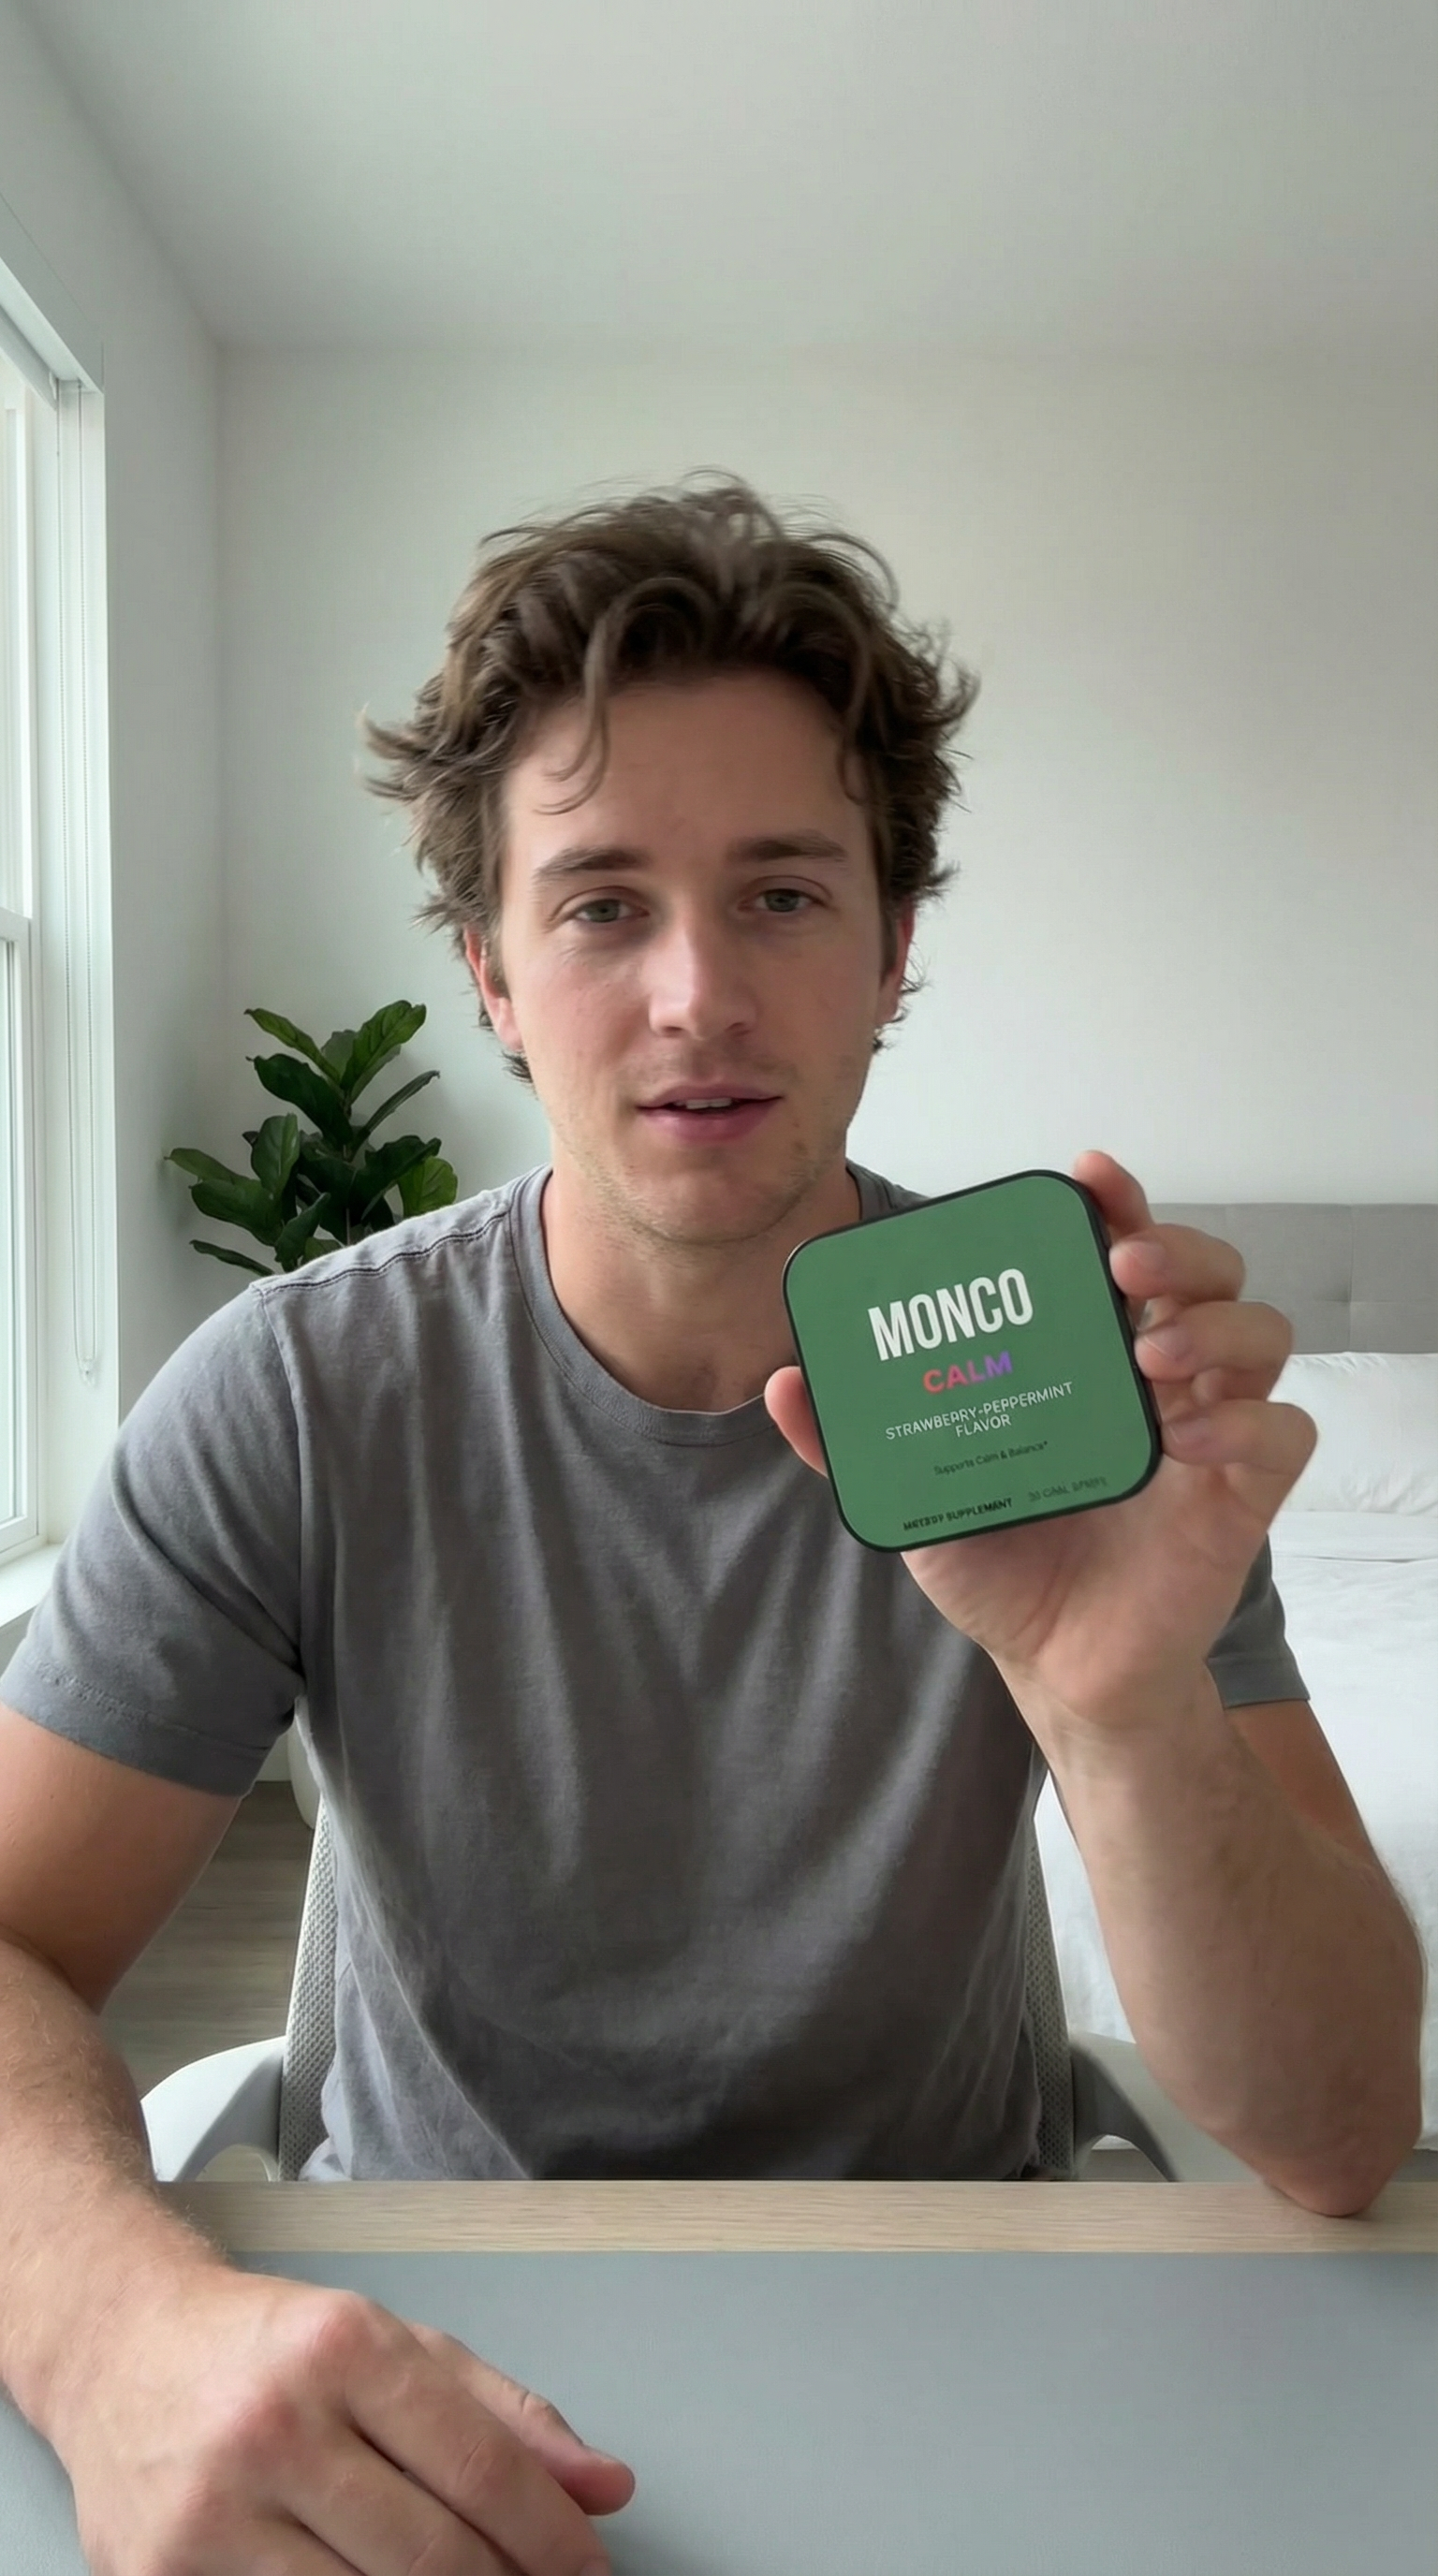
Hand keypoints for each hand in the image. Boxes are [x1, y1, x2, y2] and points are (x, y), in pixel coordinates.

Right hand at [49, 2259, 631, 2574]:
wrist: (118, 2348)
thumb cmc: (267, 2349)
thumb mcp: (395, 2345)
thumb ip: (506, 2415)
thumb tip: (605, 2487)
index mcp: (342, 2350)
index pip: (479, 2467)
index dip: (550, 2535)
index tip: (587, 2570)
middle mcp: (273, 2425)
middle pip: (429, 2554)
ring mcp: (209, 2511)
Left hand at [766, 1149, 1315, 1741]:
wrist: (1054, 1665)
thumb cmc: (1002, 1561)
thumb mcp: (916, 1492)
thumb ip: (852, 1439)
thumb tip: (782, 1381)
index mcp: (1090, 1353)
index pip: (1122, 1250)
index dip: (1117, 1203)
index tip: (1088, 1177)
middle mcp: (1160, 1376)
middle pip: (1209, 1273)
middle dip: (1177, 1248)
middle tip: (1124, 1265)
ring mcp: (1209, 1432)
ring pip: (1262, 1335)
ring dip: (1215, 1325)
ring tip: (1148, 1351)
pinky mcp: (1242, 1498)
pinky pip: (1283, 1434)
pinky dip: (1247, 1422)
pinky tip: (1183, 1438)